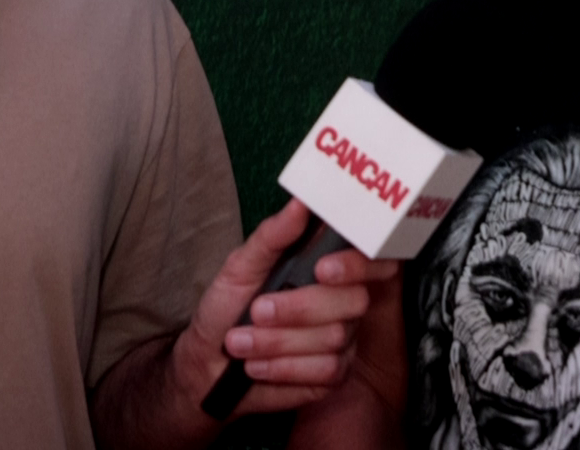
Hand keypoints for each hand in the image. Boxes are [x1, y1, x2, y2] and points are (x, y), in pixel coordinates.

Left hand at [173, 198, 398, 417]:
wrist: (208, 361)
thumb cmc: (227, 307)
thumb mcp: (241, 266)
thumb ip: (272, 236)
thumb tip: (299, 204)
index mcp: (326, 267)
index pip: (371, 259)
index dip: (358, 263)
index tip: (322, 269)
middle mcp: (342, 301)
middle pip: (354, 300)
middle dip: (300, 308)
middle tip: (257, 310)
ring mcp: (343, 340)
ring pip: (334, 337)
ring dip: (279, 341)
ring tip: (241, 341)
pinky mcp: (333, 375)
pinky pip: (326, 369)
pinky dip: (283, 366)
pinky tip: (257, 365)